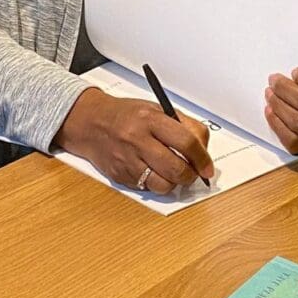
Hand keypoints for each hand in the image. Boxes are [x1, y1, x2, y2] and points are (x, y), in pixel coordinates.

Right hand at [55, 88, 212, 192]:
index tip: (207, 167)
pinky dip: (154, 183)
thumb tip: (203, 150)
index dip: (202, 158)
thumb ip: (183, 125)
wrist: (89, 122)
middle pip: (176, 169)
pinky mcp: (119, 175)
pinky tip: (151, 171)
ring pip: (163, 185)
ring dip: (173, 183)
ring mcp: (126, 159)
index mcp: (149, 119)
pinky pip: (146, 188)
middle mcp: (137, 139)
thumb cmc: (125, 116)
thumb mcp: (155, 109)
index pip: (186, 142)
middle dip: (190, 176)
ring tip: (171, 174)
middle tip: (192, 173)